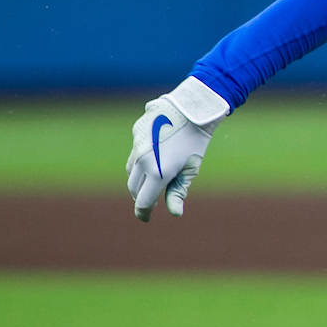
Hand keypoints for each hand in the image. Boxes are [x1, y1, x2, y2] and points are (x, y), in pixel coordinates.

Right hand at [125, 77, 228, 221]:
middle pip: (134, 188)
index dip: (144, 213)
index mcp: (158, 173)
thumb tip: (175, 213)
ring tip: (152, 179)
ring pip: (131, 170)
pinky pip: (134, 152)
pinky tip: (154, 155)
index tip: (146, 218)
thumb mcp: (191, 168)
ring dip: (138, 179)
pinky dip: (140, 160)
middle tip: (151, 200)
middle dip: (141, 196)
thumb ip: (179, 192)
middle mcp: (143, 160)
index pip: (143, 202)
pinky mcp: (136, 133)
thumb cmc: (196, 140)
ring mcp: (137, 145)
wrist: (192, 108)